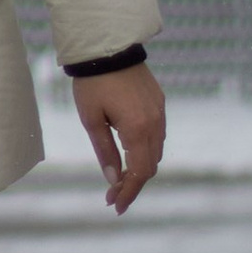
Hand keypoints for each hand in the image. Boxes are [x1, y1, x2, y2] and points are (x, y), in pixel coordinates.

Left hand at [73, 63, 164, 215]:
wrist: (107, 46)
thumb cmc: (93, 83)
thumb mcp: (92, 119)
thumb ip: (105, 151)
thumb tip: (112, 180)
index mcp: (138, 129)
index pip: (138, 172)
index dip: (128, 193)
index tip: (115, 206)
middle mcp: (154, 123)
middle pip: (150, 166)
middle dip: (133, 184)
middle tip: (113, 197)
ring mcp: (159, 112)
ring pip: (155, 151)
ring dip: (140, 168)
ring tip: (119, 179)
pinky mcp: (159, 103)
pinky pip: (157, 134)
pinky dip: (146, 150)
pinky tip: (130, 154)